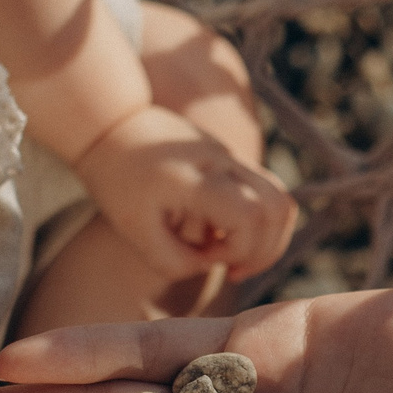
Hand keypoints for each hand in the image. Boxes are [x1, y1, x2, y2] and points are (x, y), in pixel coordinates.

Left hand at [73, 105, 297, 284]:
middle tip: (230, 268)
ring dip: (268, 236)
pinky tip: (225, 234)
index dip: (238, 250)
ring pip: (281, 197)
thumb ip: (175, 261)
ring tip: (234, 255)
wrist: (111, 124)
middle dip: (263, 250)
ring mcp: (230, 155)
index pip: (250, 215)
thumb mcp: (134, 231)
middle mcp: (221, 160)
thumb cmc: (116, 181)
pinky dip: (258, 221)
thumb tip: (211, 266)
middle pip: (278, 207)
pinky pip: (267, 191)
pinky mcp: (232, 157)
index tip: (205, 258)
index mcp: (194, 177)